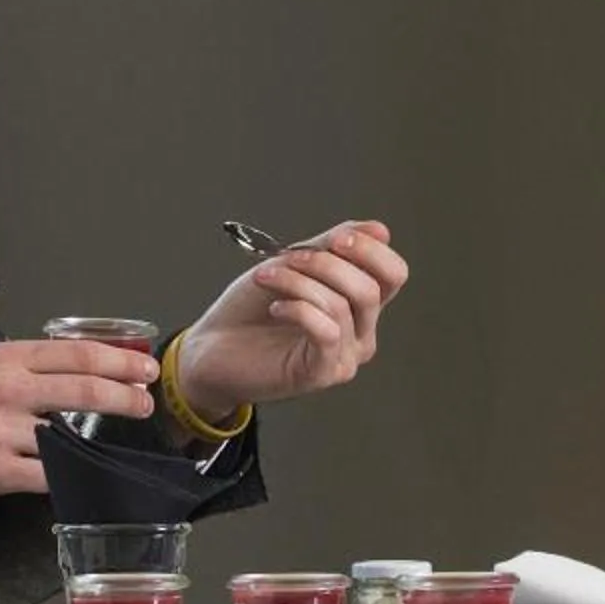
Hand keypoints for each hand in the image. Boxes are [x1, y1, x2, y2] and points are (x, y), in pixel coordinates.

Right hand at [0, 339, 159, 505]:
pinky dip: (70, 477)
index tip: (142, 369)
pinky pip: (49, 476)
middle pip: (86, 388)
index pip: (77, 354)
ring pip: (71, 437)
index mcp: (4, 359)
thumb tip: (74, 375)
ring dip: (100, 444)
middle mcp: (6, 390)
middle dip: (126, 397)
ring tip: (114, 446)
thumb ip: (23, 371)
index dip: (119, 362)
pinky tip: (82, 476)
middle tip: (145, 402)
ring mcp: (2, 432)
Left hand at [174, 221, 409, 414]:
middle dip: (327, 264)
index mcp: (360, 306)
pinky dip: (298, 309)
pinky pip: (326, 332)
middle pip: (371, 288)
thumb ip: (332, 247)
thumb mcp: (293, 266)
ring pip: (341, 306)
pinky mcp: (321, 374)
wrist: (210, 350)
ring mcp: (344, 357)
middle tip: (291, 258)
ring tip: (266, 277)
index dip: (371, 250)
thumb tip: (379, 229)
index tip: (337, 237)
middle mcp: (361, 334)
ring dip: (298, 282)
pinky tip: (275, 308)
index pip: (393, 275)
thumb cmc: (250, 310)